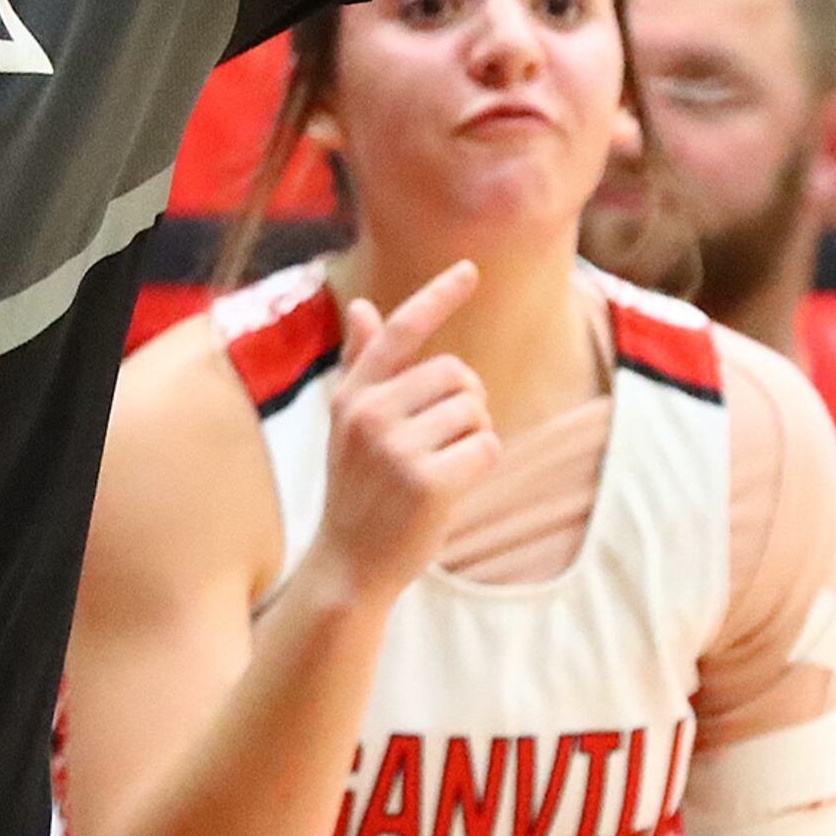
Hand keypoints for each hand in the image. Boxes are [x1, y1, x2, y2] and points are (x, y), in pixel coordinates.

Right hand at [304, 261, 496, 602]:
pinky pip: (487, 447)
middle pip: (458, 375)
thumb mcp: (348, 424)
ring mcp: (396, 448)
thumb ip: (362, 366)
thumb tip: (364, 307)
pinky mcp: (428, 481)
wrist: (349, 565)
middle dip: (467, 405)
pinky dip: (483, 464)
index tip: (470, 270)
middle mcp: (370, 413)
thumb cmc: (357, 490)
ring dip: (475, 438)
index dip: (438, 298)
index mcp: (353, 395)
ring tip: (442, 468)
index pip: (402, 333)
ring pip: (476, 411)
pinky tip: (454, 486)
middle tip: (441, 445)